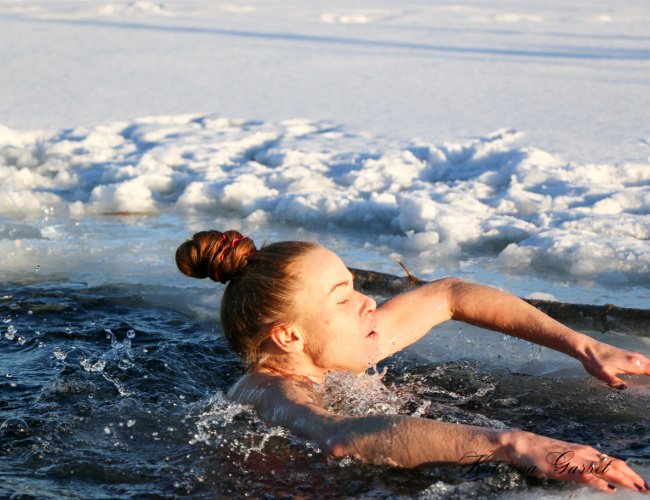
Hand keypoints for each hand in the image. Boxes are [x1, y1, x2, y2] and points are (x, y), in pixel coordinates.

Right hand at [506, 431, 647, 492]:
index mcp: (585, 452)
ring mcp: (574, 459)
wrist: (523, 444)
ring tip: (636, 488)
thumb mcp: (566, 460)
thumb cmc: (542, 453)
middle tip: (646, 488)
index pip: (613, 462)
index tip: (642, 483)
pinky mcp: (564, 467)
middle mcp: (583, 453)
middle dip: (632, 477)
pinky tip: (608, 488)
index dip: (629, 472)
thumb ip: (583, 467)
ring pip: (603, 468)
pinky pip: (584, 475)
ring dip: (622, 478)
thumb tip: (600, 477)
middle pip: (613, 464)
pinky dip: (598, 482)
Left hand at [578, 340, 649, 388]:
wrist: (586, 347)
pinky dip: (647, 365)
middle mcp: (634, 358)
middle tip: (649, 386)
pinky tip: (645, 368)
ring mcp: (630, 355)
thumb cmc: (594, 361)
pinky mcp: (626, 354)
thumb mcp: (602, 374)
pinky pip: (642, 360)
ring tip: (648, 379)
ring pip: (647, 362)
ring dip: (649, 368)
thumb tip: (625, 388)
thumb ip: (614, 382)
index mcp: (631, 363)